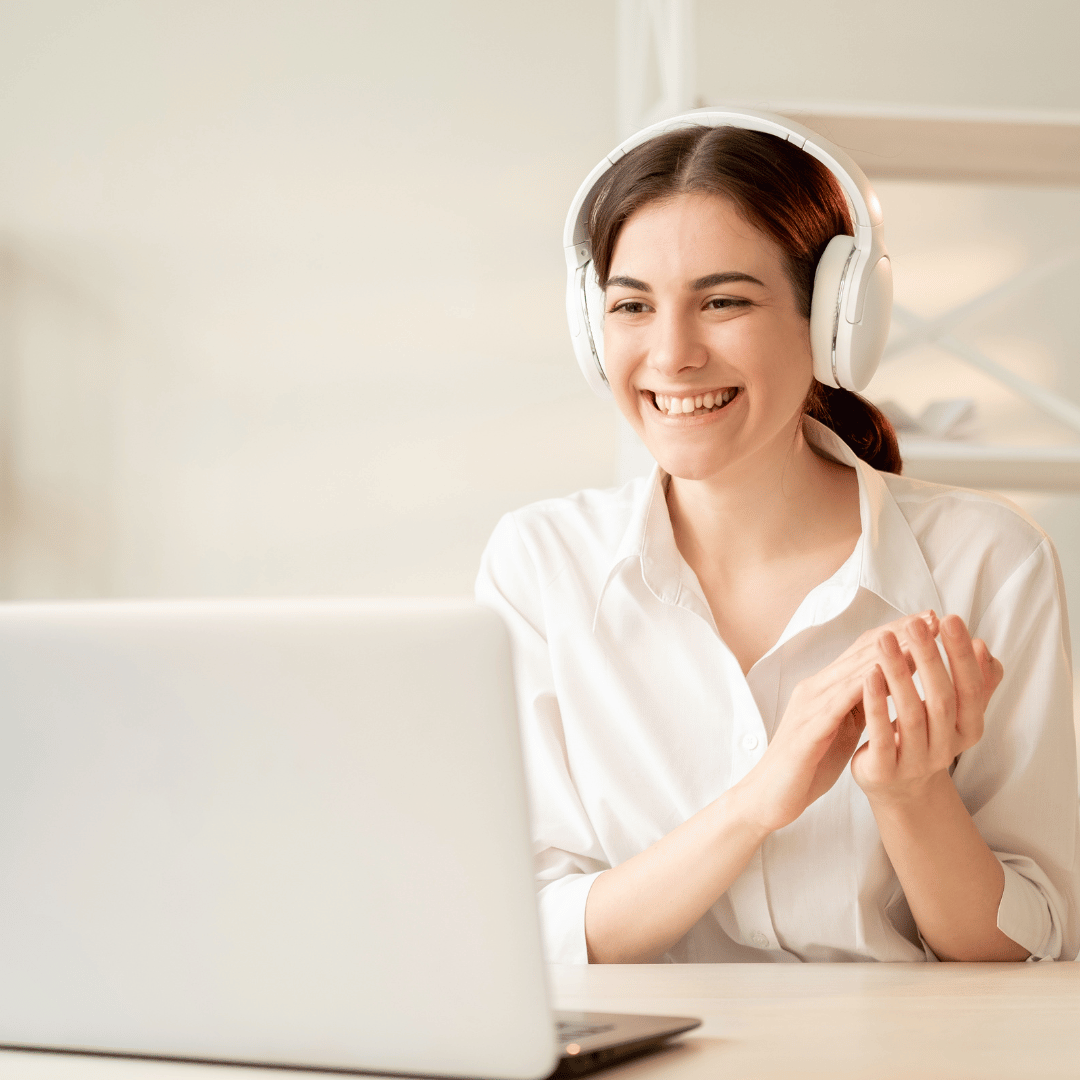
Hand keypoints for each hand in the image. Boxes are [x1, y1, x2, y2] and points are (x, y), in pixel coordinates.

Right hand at [736, 611, 938, 834]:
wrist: (770, 796)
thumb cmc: (808, 764)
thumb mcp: (841, 728)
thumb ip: (858, 705)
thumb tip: (889, 687)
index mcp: (825, 688)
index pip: (863, 651)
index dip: (896, 634)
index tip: (929, 623)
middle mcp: (815, 689)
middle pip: (860, 653)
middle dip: (898, 635)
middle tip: (930, 619)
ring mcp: (808, 708)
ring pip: (851, 673)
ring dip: (886, 654)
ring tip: (917, 640)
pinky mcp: (806, 732)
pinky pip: (835, 705)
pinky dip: (859, 688)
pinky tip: (881, 678)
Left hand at [850, 614, 1003, 801]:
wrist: (898, 789)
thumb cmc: (924, 736)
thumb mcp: (953, 713)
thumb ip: (972, 682)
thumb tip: (983, 647)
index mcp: (968, 729)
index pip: (971, 688)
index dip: (961, 655)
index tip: (949, 620)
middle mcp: (947, 747)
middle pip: (943, 699)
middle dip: (930, 659)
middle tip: (916, 624)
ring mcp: (916, 762)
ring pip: (911, 715)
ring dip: (898, 674)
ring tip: (884, 641)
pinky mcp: (886, 771)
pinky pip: (881, 735)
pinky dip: (875, 703)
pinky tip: (868, 674)